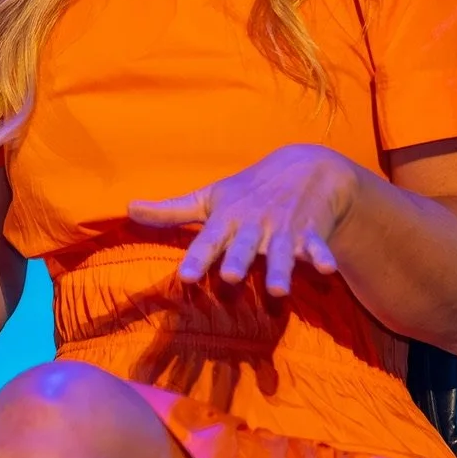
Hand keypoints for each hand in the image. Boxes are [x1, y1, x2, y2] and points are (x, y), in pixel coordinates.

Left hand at [127, 144, 355, 296]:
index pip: (208, 240)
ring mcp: (284, 229)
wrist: (307, 167)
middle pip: (245, 246)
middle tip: (231, 277)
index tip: (186, 276)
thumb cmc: (250, 189)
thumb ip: (171, 211)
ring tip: (279, 290)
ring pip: (281, 252)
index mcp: (227, 218)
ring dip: (281, 269)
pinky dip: (323, 255)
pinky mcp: (312, 232)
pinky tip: (328, 269)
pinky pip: (318, 246)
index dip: (197, 257)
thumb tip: (128, 208)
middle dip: (239, 261)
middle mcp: (254, 225)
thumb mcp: (211, 197)